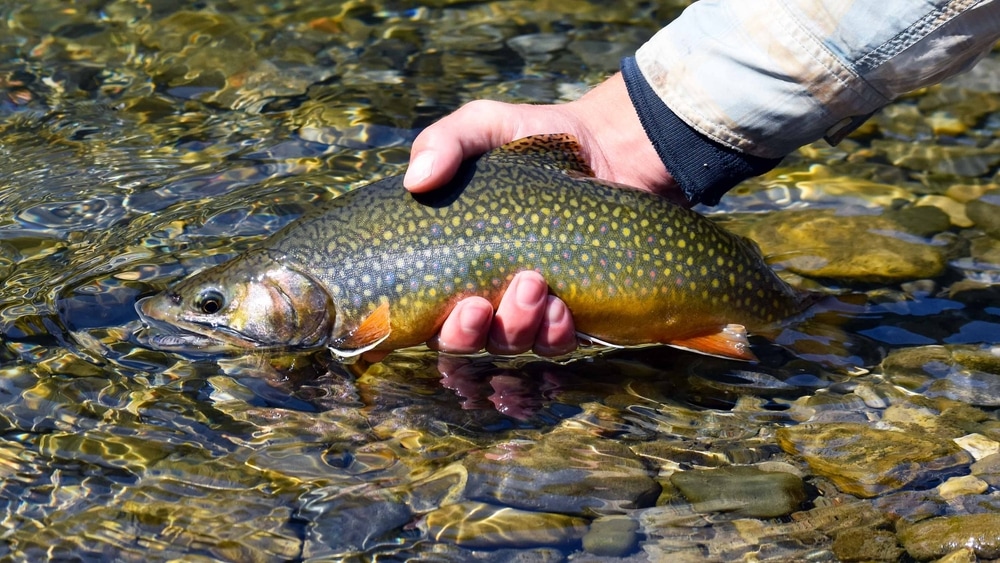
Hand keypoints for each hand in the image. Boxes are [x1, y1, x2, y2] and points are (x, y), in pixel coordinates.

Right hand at [405, 73, 678, 355]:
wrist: (606, 146)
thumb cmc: (534, 139)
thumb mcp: (484, 126)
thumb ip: (444, 141)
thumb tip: (415, 180)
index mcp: (450, 259)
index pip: (423, 312)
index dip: (430, 324)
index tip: (455, 302)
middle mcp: (483, 291)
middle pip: (462, 342)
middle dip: (470, 333)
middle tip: (483, 303)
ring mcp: (527, 306)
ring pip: (510, 343)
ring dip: (516, 327)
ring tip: (535, 285)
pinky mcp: (570, 310)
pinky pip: (555, 343)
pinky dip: (555, 333)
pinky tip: (561, 308)